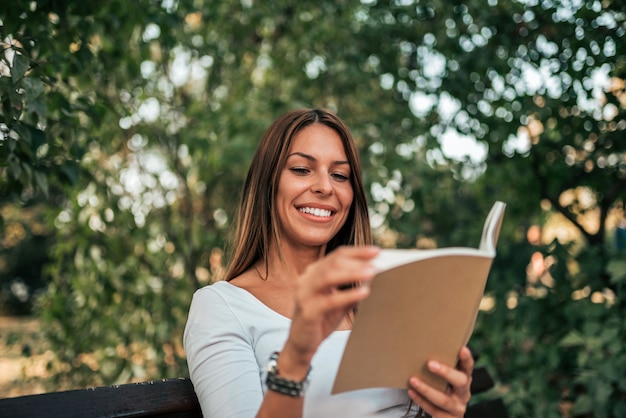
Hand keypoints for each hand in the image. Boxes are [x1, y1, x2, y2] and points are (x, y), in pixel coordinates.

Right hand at [281, 246, 378, 367]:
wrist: (302, 344)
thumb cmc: (322, 319)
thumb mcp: (340, 301)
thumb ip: (352, 288)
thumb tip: (374, 276)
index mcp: (314, 273)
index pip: (336, 255)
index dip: (357, 252)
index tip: (376, 251)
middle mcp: (307, 280)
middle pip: (333, 263)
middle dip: (356, 262)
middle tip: (376, 265)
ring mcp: (305, 294)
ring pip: (328, 277)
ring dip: (352, 274)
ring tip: (371, 273)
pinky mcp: (308, 311)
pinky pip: (329, 300)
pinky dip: (348, 295)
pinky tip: (364, 292)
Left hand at [407, 346, 473, 416]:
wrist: (446, 415)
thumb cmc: (442, 389)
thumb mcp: (446, 379)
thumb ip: (442, 366)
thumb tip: (423, 347)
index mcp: (464, 379)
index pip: (468, 367)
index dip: (466, 358)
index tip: (461, 348)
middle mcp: (463, 393)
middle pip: (460, 382)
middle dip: (446, 372)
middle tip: (430, 364)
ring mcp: (456, 407)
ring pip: (443, 400)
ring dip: (427, 389)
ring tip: (413, 380)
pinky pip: (433, 410)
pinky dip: (421, 400)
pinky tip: (411, 391)